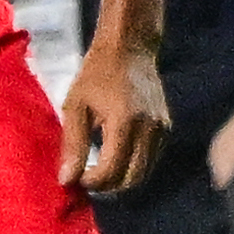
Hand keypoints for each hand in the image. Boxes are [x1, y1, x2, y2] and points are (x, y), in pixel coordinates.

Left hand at [63, 39, 170, 194]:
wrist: (129, 47)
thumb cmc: (96, 73)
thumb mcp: (76, 106)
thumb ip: (73, 144)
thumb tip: (67, 180)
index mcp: (124, 123)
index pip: (111, 171)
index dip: (92, 182)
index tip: (76, 177)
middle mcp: (148, 129)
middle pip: (131, 179)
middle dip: (108, 186)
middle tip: (88, 179)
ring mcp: (161, 129)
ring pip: (144, 173)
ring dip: (121, 179)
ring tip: (100, 171)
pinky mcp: (166, 127)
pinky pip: (151, 159)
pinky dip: (134, 166)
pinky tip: (116, 157)